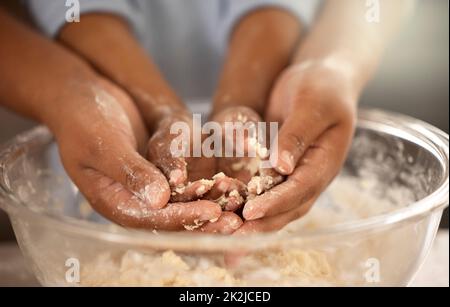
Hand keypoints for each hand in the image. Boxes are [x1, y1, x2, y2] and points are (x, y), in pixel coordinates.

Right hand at [52, 78, 220, 229]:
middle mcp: (132, 198)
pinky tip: (227, 180)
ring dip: (208, 201)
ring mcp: (147, 183)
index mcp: (113, 201)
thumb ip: (130, 172)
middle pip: (171, 217)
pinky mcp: (159, 169)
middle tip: (232, 220)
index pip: (150, 219)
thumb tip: (159, 201)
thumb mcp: (103, 145)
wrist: (84, 96)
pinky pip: (185, 181)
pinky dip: (205, 182)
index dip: (181, 217)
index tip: (211, 212)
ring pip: (182, 201)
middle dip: (201, 217)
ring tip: (236, 200)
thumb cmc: (84, 119)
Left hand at [237, 63, 356, 232]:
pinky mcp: (279, 170)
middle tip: (232, 240)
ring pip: (275, 207)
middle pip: (287, 208)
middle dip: (261, 225)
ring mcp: (295, 175)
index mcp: (324, 162)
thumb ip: (297, 134)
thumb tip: (281, 166)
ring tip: (226, 238)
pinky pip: (263, 193)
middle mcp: (310, 175)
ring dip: (253, 224)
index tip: (250, 213)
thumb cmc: (322, 87)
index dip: (275, 203)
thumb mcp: (313, 104)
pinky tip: (227, 216)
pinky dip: (247, 206)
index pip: (299, 189)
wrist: (320, 79)